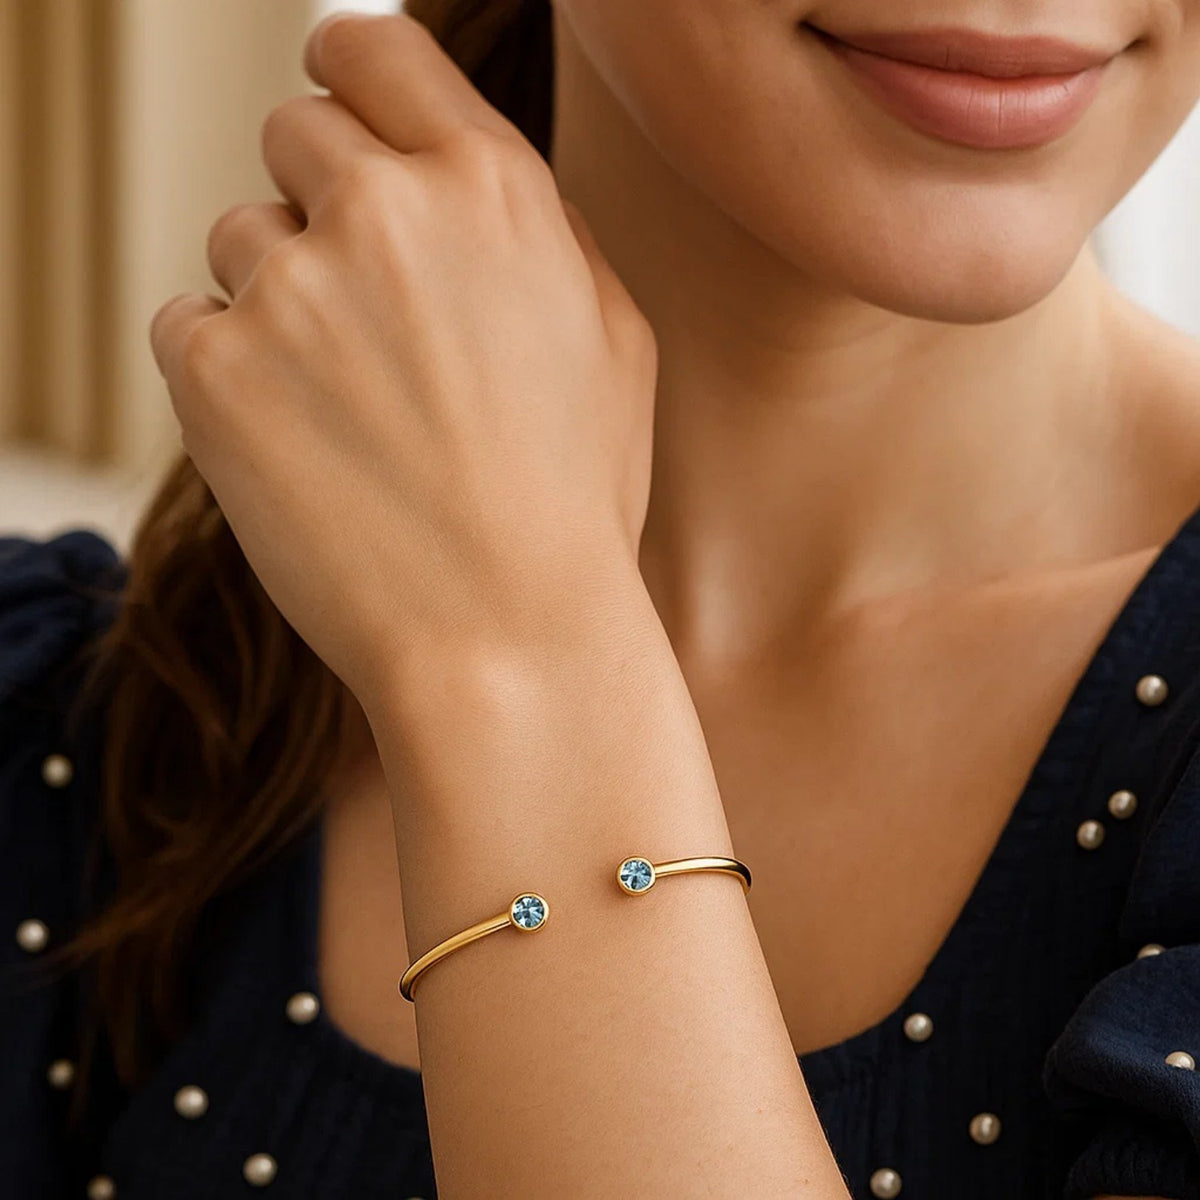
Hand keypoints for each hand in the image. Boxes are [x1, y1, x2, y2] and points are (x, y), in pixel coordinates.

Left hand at [149, 13, 657, 716]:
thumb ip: (534, 225)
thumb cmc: (572, 500)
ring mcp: (288, 291)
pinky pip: (190, 326)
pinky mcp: (212, 373)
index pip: (371, 45)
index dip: (351, 77)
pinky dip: (232, 375)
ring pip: (243, 239)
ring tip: (355, 412)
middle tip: (372, 319)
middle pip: (296, 136)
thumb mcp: (612, 339)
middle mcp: (384, 214)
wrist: (508, 638)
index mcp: (492, 189)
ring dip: (283, 302)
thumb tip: (456, 165)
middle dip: (327, 207)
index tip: (346, 118)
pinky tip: (305, 448)